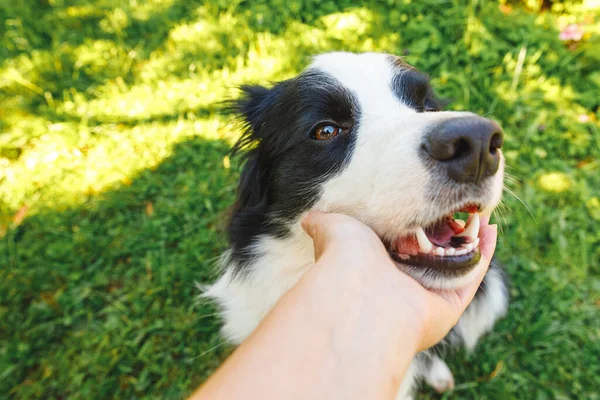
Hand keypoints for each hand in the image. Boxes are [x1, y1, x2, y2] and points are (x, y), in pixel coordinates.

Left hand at [301, 211, 497, 351]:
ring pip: (453, 264)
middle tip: (458, 204)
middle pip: (428, 252)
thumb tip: (308, 217)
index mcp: (372, 263)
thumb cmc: (344, 258)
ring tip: (479, 210)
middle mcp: (398, 281)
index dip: (412, 219)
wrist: (361, 296)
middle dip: (443, 230)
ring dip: (467, 238)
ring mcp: (424, 294)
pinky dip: (483, 253)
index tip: (424, 196)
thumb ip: (323, 221)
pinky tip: (490, 229)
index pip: (396, 239)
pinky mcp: (448, 306)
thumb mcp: (332, 226)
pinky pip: (472, 276)